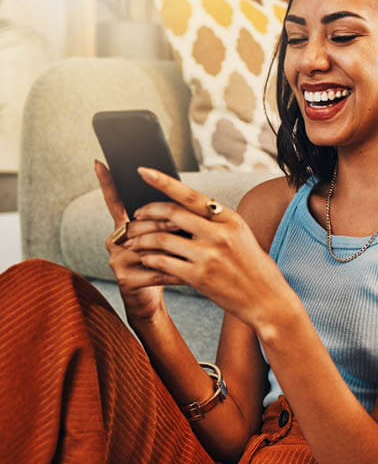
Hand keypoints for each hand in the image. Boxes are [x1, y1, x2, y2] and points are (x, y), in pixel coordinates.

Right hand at [94, 160, 183, 324]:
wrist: (150, 301)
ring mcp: (117, 259)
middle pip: (141, 223)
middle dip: (165, 223)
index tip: (100, 161)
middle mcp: (115, 240)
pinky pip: (156, 269)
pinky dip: (175, 271)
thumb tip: (185, 197)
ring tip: (192, 249)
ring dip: (172, 246)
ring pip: (148, 245)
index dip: (107, 182)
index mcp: (124, 226)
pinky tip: (189, 274)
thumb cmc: (162, 264)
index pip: (114, 201)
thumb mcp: (163, 239)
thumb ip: (166, 220)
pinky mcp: (126, 279)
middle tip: (185, 226)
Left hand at [122, 167, 291, 328]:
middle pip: (172, 214)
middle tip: (135, 216)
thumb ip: (215, 221)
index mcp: (229, 219)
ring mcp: (208, 256)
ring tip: (134, 241)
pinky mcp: (199, 277)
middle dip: (147, 212)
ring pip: (162, 239)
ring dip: (142, 239)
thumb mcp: (240, 235)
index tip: (144, 171)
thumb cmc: (252, 266)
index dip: (164, 181)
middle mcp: (219, 234)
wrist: (265, 298)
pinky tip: (145, 259)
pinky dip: (150, 259)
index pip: (191, 195)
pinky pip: (163, 263)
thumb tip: (185, 208)